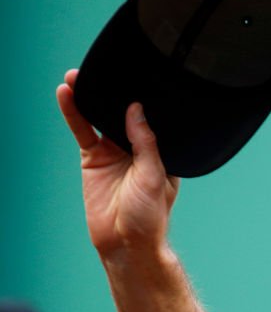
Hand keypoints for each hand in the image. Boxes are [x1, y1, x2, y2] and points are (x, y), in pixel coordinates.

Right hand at [56, 69, 179, 258]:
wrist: (125, 244)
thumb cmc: (150, 216)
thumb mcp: (155, 177)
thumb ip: (146, 143)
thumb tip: (136, 110)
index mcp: (162, 150)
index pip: (152, 118)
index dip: (144, 98)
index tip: (136, 74)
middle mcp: (138, 147)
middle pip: (124, 113)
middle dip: (115, 92)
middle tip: (106, 67)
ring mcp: (115, 152)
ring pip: (101, 118)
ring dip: (91, 97)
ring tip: (79, 75)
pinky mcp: (94, 159)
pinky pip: (83, 131)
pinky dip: (74, 113)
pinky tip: (67, 95)